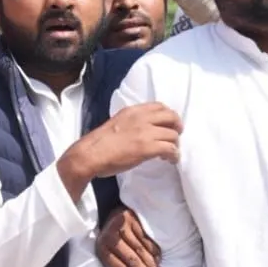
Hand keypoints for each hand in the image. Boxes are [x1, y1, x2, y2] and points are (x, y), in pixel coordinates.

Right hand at [59, 103, 180, 200]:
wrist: (90, 154)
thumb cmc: (99, 143)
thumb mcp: (116, 124)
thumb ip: (130, 123)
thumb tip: (140, 131)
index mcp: (132, 111)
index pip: (159, 106)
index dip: (168, 116)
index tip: (168, 125)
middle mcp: (141, 118)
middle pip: (171, 116)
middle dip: (177, 126)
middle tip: (175, 137)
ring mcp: (145, 132)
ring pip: (173, 134)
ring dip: (175, 144)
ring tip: (171, 153)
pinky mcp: (148, 147)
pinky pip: (170, 149)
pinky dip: (174, 155)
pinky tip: (170, 160)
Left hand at [96, 206, 161, 266]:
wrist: (113, 215)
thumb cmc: (112, 242)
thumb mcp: (110, 258)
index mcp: (102, 250)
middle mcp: (111, 238)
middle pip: (133, 261)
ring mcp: (123, 228)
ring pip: (142, 251)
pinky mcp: (133, 220)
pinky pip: (148, 240)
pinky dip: (155, 252)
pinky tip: (159, 262)